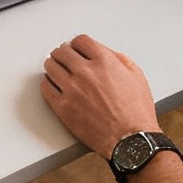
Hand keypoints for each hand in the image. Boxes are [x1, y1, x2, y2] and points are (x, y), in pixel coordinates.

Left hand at [40, 33, 160, 155]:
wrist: (131, 141)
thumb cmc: (136, 112)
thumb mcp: (136, 76)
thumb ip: (119, 60)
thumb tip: (106, 54)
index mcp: (104, 62)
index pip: (80, 40)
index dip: (78, 44)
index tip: (76, 49)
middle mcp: (85, 72)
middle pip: (62, 51)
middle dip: (64, 53)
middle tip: (64, 58)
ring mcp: (72, 90)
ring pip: (51, 66)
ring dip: (54, 66)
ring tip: (57, 70)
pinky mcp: (63, 108)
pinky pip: (45, 88)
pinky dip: (48, 83)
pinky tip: (53, 85)